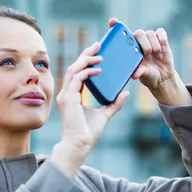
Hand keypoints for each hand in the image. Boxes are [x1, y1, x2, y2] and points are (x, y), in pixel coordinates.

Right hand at [51, 42, 129, 176]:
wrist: (80, 145)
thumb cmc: (88, 134)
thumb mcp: (105, 115)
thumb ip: (114, 104)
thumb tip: (126, 92)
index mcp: (73, 95)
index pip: (78, 73)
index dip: (86, 61)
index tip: (98, 53)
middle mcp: (67, 93)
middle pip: (75, 67)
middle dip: (86, 54)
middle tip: (98, 45)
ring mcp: (66, 95)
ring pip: (74, 69)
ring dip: (86, 60)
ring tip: (99, 54)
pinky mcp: (68, 99)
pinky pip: (77, 79)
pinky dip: (87, 71)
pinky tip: (97, 69)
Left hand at [108, 18, 191, 106]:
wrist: (162, 77)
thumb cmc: (148, 75)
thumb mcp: (143, 75)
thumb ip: (139, 72)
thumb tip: (134, 75)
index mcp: (129, 49)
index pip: (120, 35)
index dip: (115, 26)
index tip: (112, 21)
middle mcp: (138, 42)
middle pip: (138, 33)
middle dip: (144, 45)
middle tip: (148, 57)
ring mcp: (149, 39)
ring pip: (150, 33)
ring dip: (154, 46)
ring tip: (157, 57)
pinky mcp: (161, 39)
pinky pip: (161, 32)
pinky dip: (162, 40)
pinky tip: (163, 50)